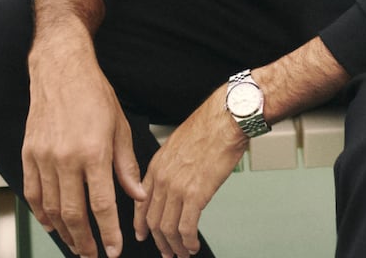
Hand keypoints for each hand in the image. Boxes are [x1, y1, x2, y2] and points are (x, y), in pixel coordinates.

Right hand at [22, 24, 145, 256]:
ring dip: (64, 232)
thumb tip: (137, 195)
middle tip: (93, 256)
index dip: (108, 232)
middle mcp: (65, 158)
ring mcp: (43, 157)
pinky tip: (51, 224)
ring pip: (51, 208)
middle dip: (85, 241)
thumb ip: (126, 166)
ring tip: (76, 245)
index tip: (113, 250)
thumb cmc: (93, 94)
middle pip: (74, 214)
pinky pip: (32, 193)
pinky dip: (41, 213)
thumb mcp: (120, 126)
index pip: (102, 205)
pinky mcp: (28, 153)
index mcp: (93, 151)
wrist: (60, 68)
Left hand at [134, 88, 246, 257]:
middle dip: (159, 241)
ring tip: (181, 254)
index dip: (141, 223)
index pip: (141, 202)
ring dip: (174, 246)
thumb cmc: (209, 127)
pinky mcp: (195, 194)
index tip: (143, 234)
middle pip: (152, 219)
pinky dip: (187, 242)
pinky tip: (192, 246)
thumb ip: (171, 166)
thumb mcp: (178, 144)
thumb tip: (177, 180)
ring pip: (167, 228)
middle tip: (166, 251)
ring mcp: (177, 187)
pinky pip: (186, 227)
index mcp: (157, 166)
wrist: (225, 120)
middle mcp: (162, 178)